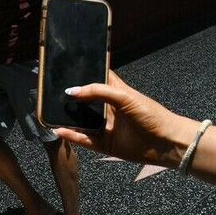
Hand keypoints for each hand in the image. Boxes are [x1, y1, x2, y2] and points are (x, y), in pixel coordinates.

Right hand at [54, 71, 194, 167]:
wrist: (165, 142)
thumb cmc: (151, 114)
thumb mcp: (125, 97)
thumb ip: (98, 91)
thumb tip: (72, 91)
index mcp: (116, 93)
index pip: (97, 80)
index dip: (84, 75)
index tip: (65, 70)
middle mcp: (108, 109)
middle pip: (85, 102)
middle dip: (70, 99)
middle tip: (51, 94)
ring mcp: (105, 127)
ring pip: (81, 122)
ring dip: (68, 119)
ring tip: (50, 113)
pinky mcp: (103, 144)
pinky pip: (83, 140)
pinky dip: (71, 136)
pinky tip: (60, 131)